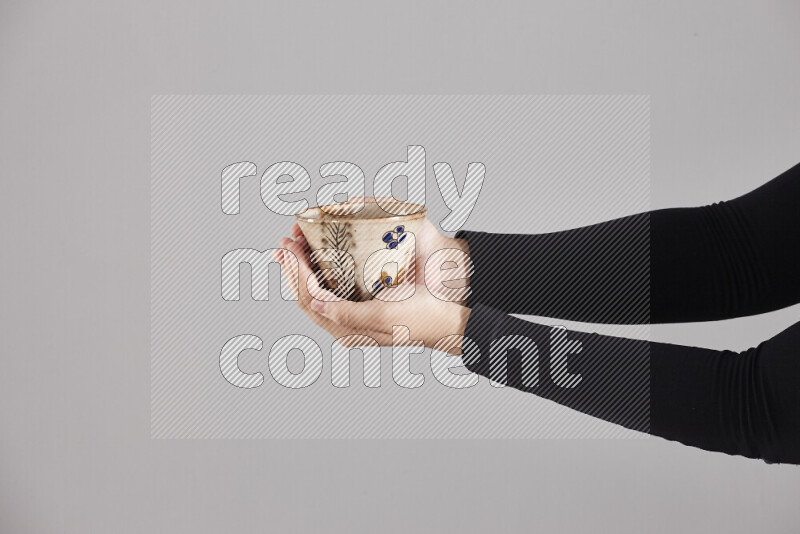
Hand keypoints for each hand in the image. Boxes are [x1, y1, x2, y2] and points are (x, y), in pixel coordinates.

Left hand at [275, 222, 470, 348]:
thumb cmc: (420, 317)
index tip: (289, 248)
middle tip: (285, 242)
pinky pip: (330, 289)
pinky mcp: (362, 305)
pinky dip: (319, 271)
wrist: (445, 319)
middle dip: (293, 267)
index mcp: (348, 329)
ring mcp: (352, 315)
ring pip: (316, 291)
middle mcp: (345, 324)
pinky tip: (317, 258)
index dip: (295, 272)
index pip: (310, 298)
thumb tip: (317, 306)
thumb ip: (350, 315)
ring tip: (295, 246)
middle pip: (307, 294)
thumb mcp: (385, 316)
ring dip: (302, 268)